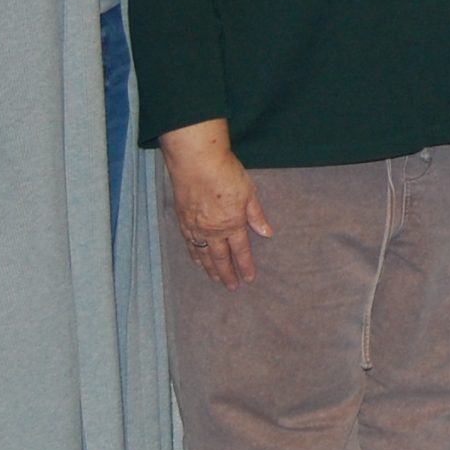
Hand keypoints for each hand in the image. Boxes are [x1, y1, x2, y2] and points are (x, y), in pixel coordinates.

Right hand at [159, 119, 272, 288]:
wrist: (195, 161)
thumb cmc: (225, 173)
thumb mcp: (249, 192)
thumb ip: (256, 215)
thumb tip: (267, 233)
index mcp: (232, 224)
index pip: (241, 251)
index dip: (245, 266)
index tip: (249, 279)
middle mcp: (213, 230)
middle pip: (220, 258)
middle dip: (227, 274)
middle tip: (231, 287)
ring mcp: (195, 227)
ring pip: (203, 254)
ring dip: (209, 268)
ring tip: (215, 279)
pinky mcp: (182, 220)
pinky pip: (189, 244)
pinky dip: (194, 254)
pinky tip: (196, 259)